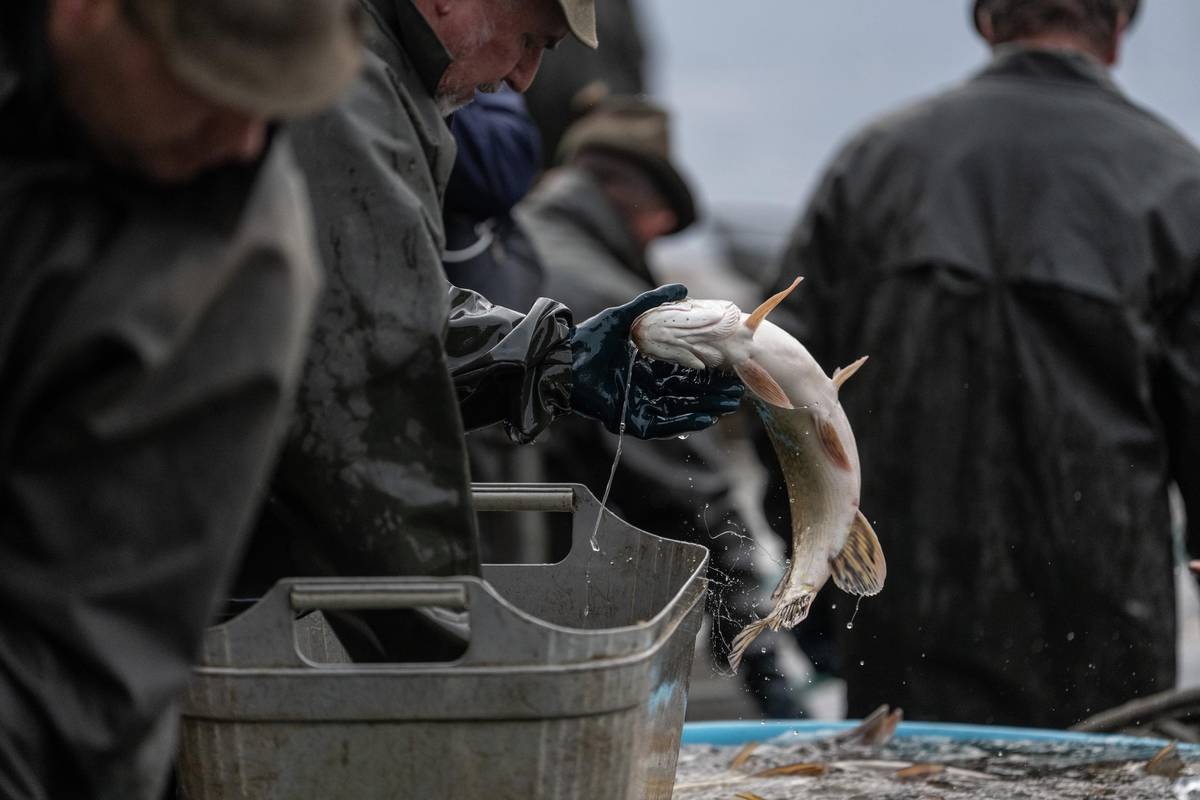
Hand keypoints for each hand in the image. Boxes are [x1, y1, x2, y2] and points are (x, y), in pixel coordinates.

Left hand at [569, 284, 744, 438]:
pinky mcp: (630, 421)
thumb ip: (652, 302)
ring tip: (728, 404)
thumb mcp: (625, 315)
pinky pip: (663, 424)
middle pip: (686, 394)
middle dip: (712, 394)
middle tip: (736, 392)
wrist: (563, 358)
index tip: (727, 369)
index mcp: (645, 368)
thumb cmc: (589, 338)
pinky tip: (705, 418)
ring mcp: (638, 406)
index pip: (682, 373)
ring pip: (679, 410)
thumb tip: (683, 287)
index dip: (705, 372)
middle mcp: (644, 389)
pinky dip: (684, 422)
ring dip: (705, 408)